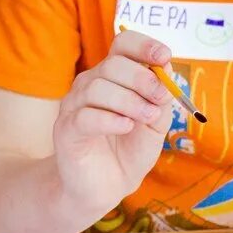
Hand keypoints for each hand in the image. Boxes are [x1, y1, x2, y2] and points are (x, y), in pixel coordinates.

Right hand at [51, 30, 175, 222]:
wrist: (105, 187)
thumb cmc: (129, 151)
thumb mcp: (155, 124)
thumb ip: (160, 98)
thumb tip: (166, 69)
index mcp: (113, 77)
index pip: (123, 45)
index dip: (144, 45)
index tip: (164, 57)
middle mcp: (90, 84)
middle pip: (113, 64)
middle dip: (143, 79)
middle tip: (162, 99)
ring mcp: (74, 106)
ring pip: (98, 88)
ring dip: (130, 101)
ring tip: (148, 118)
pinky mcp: (66, 130)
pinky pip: (86, 116)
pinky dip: (110, 119)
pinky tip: (127, 127)